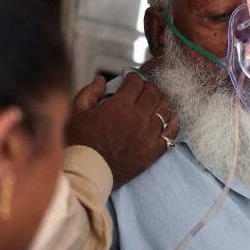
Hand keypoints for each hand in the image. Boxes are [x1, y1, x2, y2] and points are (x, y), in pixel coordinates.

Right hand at [66, 73, 179, 187]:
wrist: (87, 172)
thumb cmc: (79, 143)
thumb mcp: (77, 112)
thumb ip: (90, 92)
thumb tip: (101, 80)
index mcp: (120, 106)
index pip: (136, 82)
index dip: (133, 78)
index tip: (130, 80)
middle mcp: (138, 118)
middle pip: (153, 93)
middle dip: (148, 87)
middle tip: (143, 89)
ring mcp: (149, 135)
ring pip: (165, 109)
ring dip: (161, 101)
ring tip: (154, 102)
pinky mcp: (154, 150)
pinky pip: (172, 131)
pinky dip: (172, 121)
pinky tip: (167, 118)